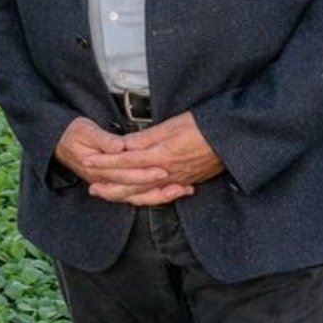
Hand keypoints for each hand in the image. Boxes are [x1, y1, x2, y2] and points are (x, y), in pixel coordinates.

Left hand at [81, 112, 222, 204]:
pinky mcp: (187, 181)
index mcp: (160, 155)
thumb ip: (147, 137)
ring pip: (146, 193)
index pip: (126, 160)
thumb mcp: (173, 125)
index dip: (105, 163)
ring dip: (126, 195)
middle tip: (92, 189)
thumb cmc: (204, 126)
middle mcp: (166, 172)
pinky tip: (141, 197)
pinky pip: (162, 194)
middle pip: (132, 184)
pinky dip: (149, 197)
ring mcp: (177, 179)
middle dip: (110, 187)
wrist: (234, 141)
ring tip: (110, 194)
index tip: (88, 163)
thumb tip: (125, 144)